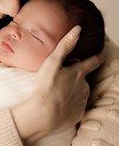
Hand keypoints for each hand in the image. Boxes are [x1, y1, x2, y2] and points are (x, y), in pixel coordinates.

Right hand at [11, 25, 106, 145]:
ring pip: (79, 92)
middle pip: (83, 78)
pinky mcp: (77, 114)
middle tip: (61, 77)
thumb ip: (65, 46)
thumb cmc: (46, 87)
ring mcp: (82, 102)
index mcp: (79, 73)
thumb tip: (78, 29)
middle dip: (76, 76)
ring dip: (71, 90)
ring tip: (56, 92)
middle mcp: (84, 87)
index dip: (99, 55)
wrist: (42, 115)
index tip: (102, 51)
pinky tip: (57, 104)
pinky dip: (68, 104)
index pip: (94, 61)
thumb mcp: (52, 62)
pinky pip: (75, 106)